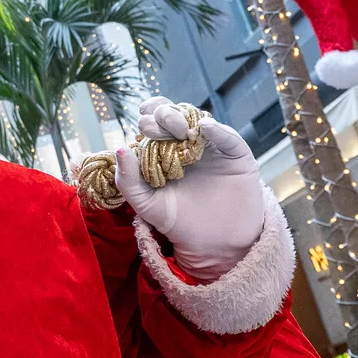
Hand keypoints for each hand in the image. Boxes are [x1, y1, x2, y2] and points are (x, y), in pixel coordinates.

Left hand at [115, 97, 264, 280]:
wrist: (213, 242)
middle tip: (156, 129)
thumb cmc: (177, 220)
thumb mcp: (146, 203)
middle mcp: (187, 142)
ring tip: (178, 130)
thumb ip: (128, 180)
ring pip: (199, 120)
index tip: (142, 124)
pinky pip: (229, 138)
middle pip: (174, 115)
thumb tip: (120, 148)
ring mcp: (213, 146)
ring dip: (185, 119)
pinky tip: (205, 129)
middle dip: (163, 116)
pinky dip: (218, 130)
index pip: (154, 121)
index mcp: (164, 148)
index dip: (148, 116)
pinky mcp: (236, 155)